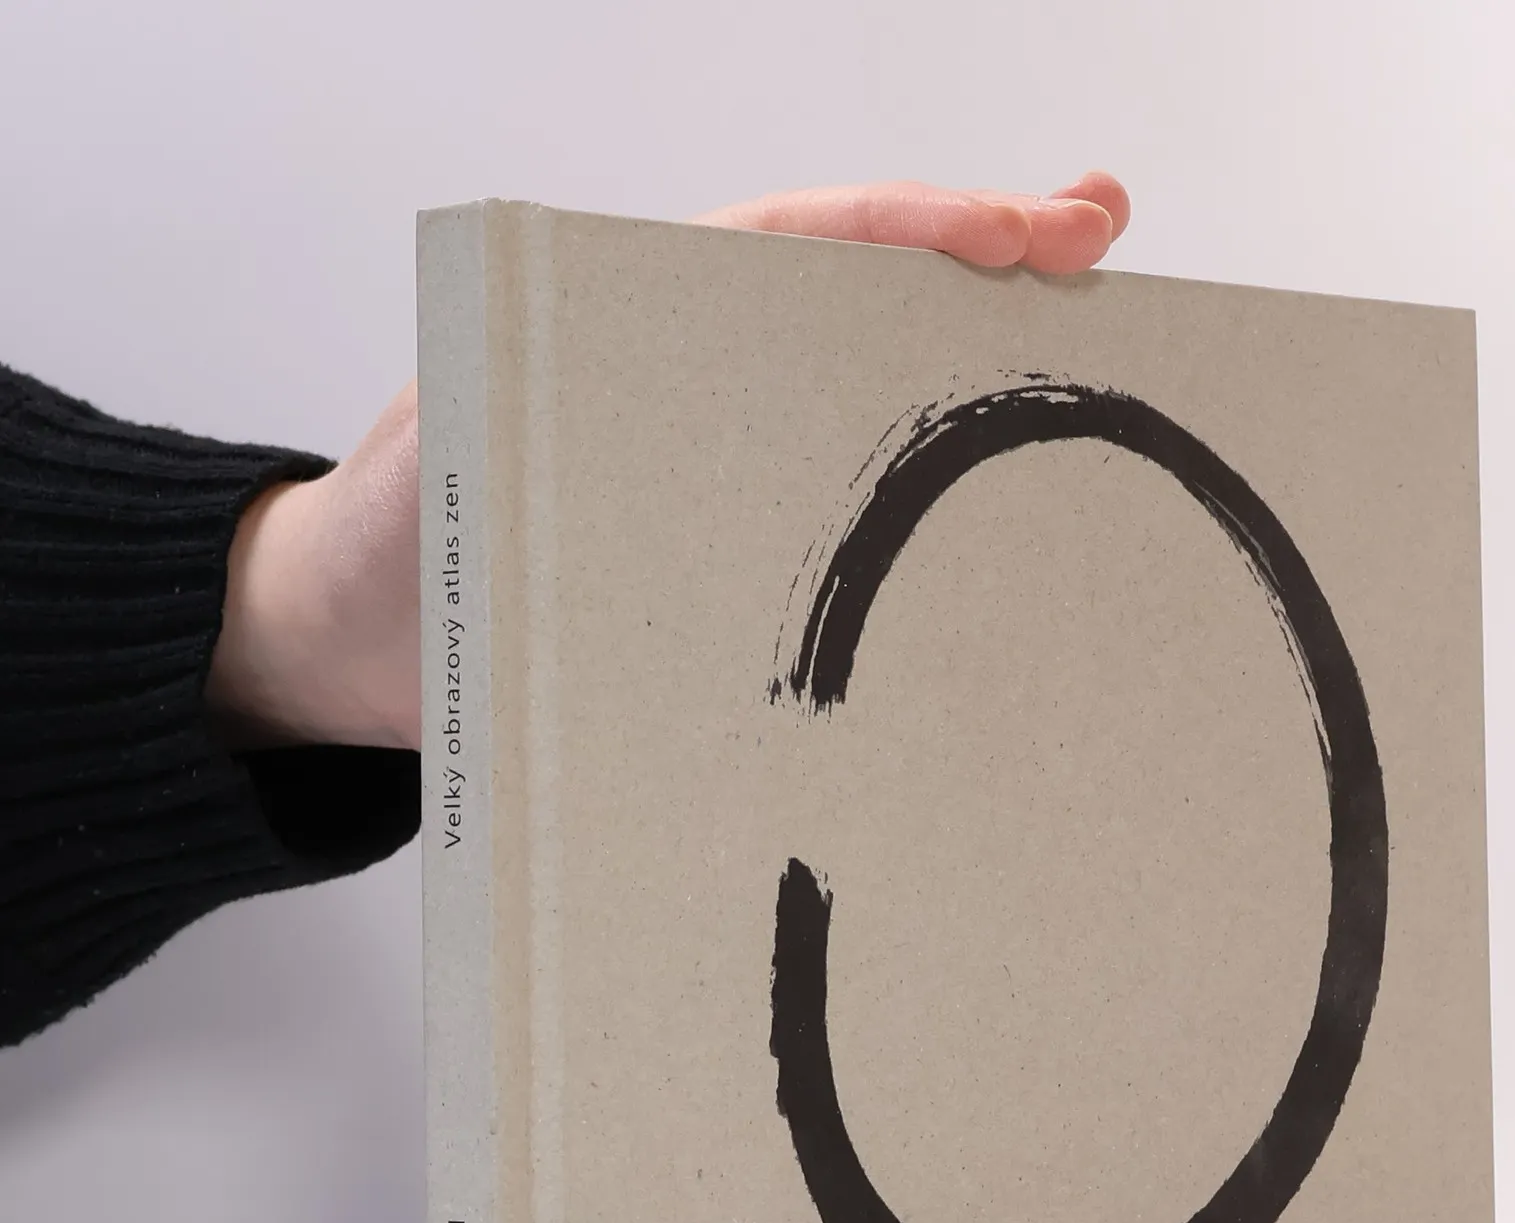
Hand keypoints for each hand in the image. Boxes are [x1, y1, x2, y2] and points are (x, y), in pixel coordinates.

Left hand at [209, 173, 1131, 752]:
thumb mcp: (436, 457)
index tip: (1030, 228)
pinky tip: (1000, 522)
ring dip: (976, 369)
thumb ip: (500, 412)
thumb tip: (588, 391)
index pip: (796, 243)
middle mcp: (700, 376)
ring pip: (870, 395)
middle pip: (862, 296)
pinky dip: (922, 501)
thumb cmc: (390, 549)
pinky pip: (842, 515)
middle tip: (1103, 239)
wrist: (356, 651)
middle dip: (986, 258)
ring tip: (1096, 348)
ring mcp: (728, 465)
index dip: (916, 226)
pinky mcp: (734, 552)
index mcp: (633, 319)